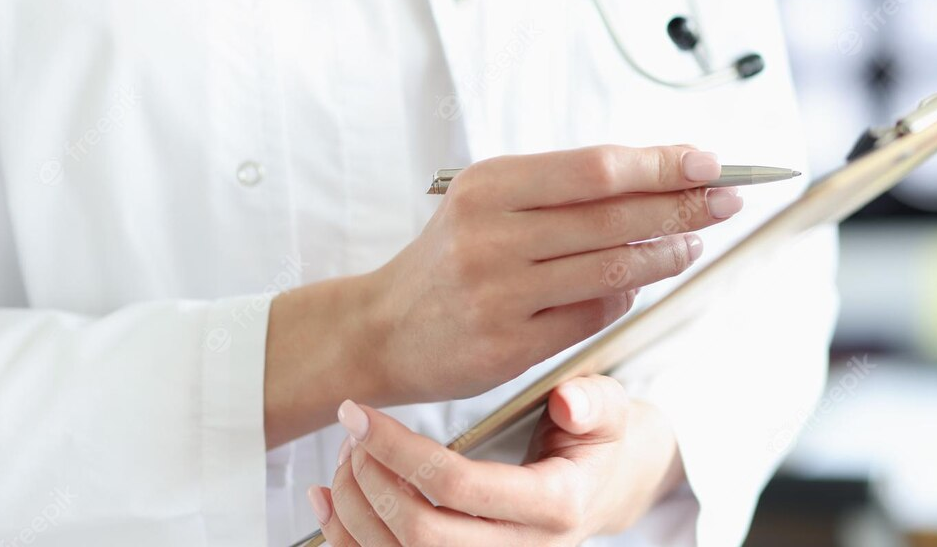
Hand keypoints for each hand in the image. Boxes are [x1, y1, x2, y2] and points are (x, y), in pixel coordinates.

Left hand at [308, 376, 684, 544]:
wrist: (604, 488)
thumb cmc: (597, 441)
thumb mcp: (609, 411)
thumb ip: (592, 403)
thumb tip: (568, 403)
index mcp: (554, 506)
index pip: (459, 488)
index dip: (399, 451)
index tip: (360, 413)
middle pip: (419, 535)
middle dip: (369, 480)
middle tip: (353, 430)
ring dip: (353, 508)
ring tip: (347, 453)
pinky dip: (346, 539)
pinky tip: (327, 498)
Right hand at [365, 145, 742, 404]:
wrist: (381, 328)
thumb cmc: (450, 257)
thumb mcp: (488, 201)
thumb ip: (561, 190)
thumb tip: (657, 177)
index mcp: (488, 186)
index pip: (595, 168)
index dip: (660, 165)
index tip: (708, 162)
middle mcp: (491, 235)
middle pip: (612, 216)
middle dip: (681, 206)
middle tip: (725, 200)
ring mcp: (499, 294)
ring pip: (612, 268)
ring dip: (665, 254)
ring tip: (693, 242)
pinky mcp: (508, 346)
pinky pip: (592, 314)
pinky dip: (625, 295)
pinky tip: (640, 283)